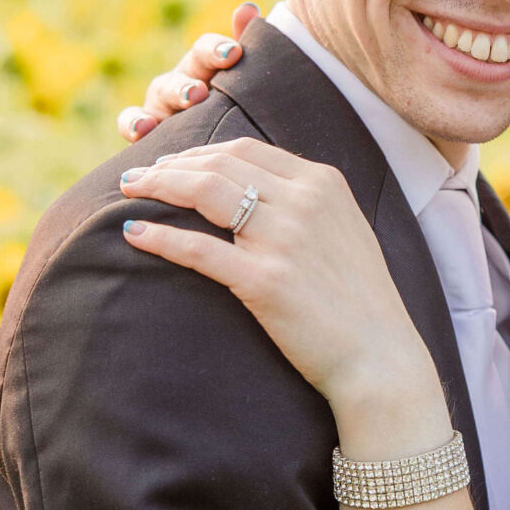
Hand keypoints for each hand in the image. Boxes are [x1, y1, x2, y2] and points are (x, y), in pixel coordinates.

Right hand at [118, 2, 260, 141]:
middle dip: (193, 78)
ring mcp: (160, 105)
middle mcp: (181, 81)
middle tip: (202, 90)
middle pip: (184, 70)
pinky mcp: (143, 131)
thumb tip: (247, 8)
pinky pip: (130, 124)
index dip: (217, 49)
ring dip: (173, 95)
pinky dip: (133, 124)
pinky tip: (144, 130)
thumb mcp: (248, 84)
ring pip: (161, 93)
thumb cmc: (238, 112)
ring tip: (186, 103)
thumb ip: (252, 47)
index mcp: (206, 67)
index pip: (206, 49)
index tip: (234, 53)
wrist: (221, 147)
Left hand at [119, 138, 444, 437]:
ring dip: (158, 186)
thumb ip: (308, 205)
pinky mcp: (265, 281)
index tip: (173, 163)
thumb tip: (259, 192)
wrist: (380, 359)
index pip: (247, 150)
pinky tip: (134, 233)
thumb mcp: (344, 234)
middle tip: (138, 175)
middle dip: (170, 164)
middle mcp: (305, 202)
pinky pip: (198, 249)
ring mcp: (285, 239)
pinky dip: (160, 237)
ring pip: (204, 193)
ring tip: (130, 192)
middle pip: (219, 164)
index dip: (200, 152)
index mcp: (324, 185)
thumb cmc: (360, 304)